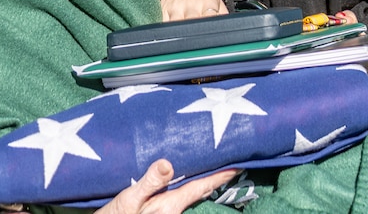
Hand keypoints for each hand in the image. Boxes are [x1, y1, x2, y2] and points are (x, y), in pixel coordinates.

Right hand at [98, 159, 237, 213]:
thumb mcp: (129, 200)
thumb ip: (150, 183)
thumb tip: (168, 163)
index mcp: (170, 206)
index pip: (200, 187)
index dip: (220, 176)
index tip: (238, 165)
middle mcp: (172, 211)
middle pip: (198, 191)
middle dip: (214, 177)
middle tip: (230, 159)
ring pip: (188, 195)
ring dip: (200, 181)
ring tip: (212, 165)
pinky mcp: (160, 213)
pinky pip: (178, 198)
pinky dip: (186, 186)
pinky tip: (185, 178)